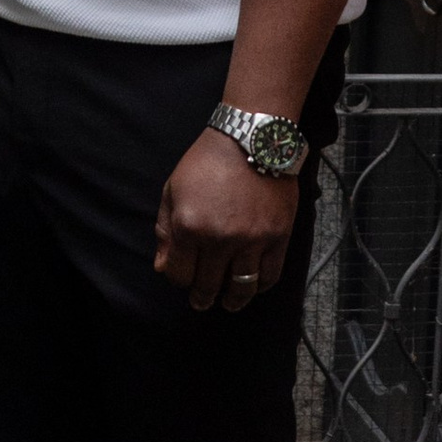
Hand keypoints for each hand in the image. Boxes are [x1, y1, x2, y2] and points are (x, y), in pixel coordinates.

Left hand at [154, 130, 298, 314]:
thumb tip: (163, 267)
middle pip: (207, 285)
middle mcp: (219, 239)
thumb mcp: (173, 189)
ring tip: (228, 302)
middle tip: (201, 301)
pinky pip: (269, 275)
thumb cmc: (207, 161)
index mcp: (189, 226)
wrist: (251, 139)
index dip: (178, 279)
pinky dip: (260, 286)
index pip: (178, 274)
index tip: (183, 278)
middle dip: (201, 297)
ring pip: (240, 288)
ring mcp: (251, 240)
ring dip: (232, 300)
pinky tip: (252, 286)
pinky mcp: (277, 237)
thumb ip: (165, 230)